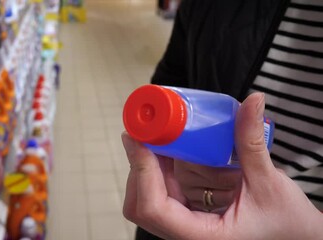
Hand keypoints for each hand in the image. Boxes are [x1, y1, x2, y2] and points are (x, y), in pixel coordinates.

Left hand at [122, 93, 322, 238]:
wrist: (294, 235)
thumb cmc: (285, 221)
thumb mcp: (268, 181)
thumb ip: (252, 142)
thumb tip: (252, 101)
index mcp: (202, 235)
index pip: (154, 208)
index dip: (141, 171)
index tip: (137, 139)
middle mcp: (187, 235)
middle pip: (140, 206)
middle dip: (140, 168)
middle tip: (146, 135)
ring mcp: (185, 226)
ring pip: (145, 200)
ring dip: (147, 167)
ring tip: (158, 139)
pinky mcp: (188, 216)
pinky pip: (161, 194)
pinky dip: (160, 171)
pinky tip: (171, 152)